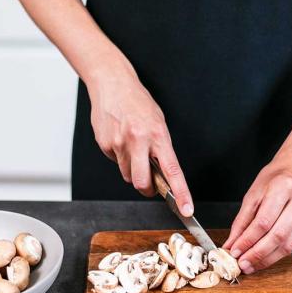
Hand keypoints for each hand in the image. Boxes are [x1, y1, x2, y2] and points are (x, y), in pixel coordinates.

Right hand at [88, 71, 192, 215]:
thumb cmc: (138, 102)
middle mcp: (138, 141)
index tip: (186, 209)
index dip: (180, 193)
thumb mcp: (158, 122)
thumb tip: (162, 173)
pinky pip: (115, 161)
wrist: (112, 83)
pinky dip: (119, 156)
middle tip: (151, 185)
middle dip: (147, 189)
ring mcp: (119, 144)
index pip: (172, 171)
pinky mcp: (105, 144)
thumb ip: (160, 148)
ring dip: (132, 169)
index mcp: (157, 135)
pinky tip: (120, 139)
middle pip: (142, 183)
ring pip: (127, 174)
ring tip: (133, 147)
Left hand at [223, 148, 291, 273]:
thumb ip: (243, 219)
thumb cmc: (277, 175)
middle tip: (242, 264)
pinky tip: (265, 258)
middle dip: (257, 254)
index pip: (263, 221)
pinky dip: (277, 254)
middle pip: (277, 236)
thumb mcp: (254, 191)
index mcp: (282, 187)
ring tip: (251, 265)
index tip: (234, 251)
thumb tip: (232, 242)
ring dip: (267, 259)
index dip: (248, 240)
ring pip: (287, 244)